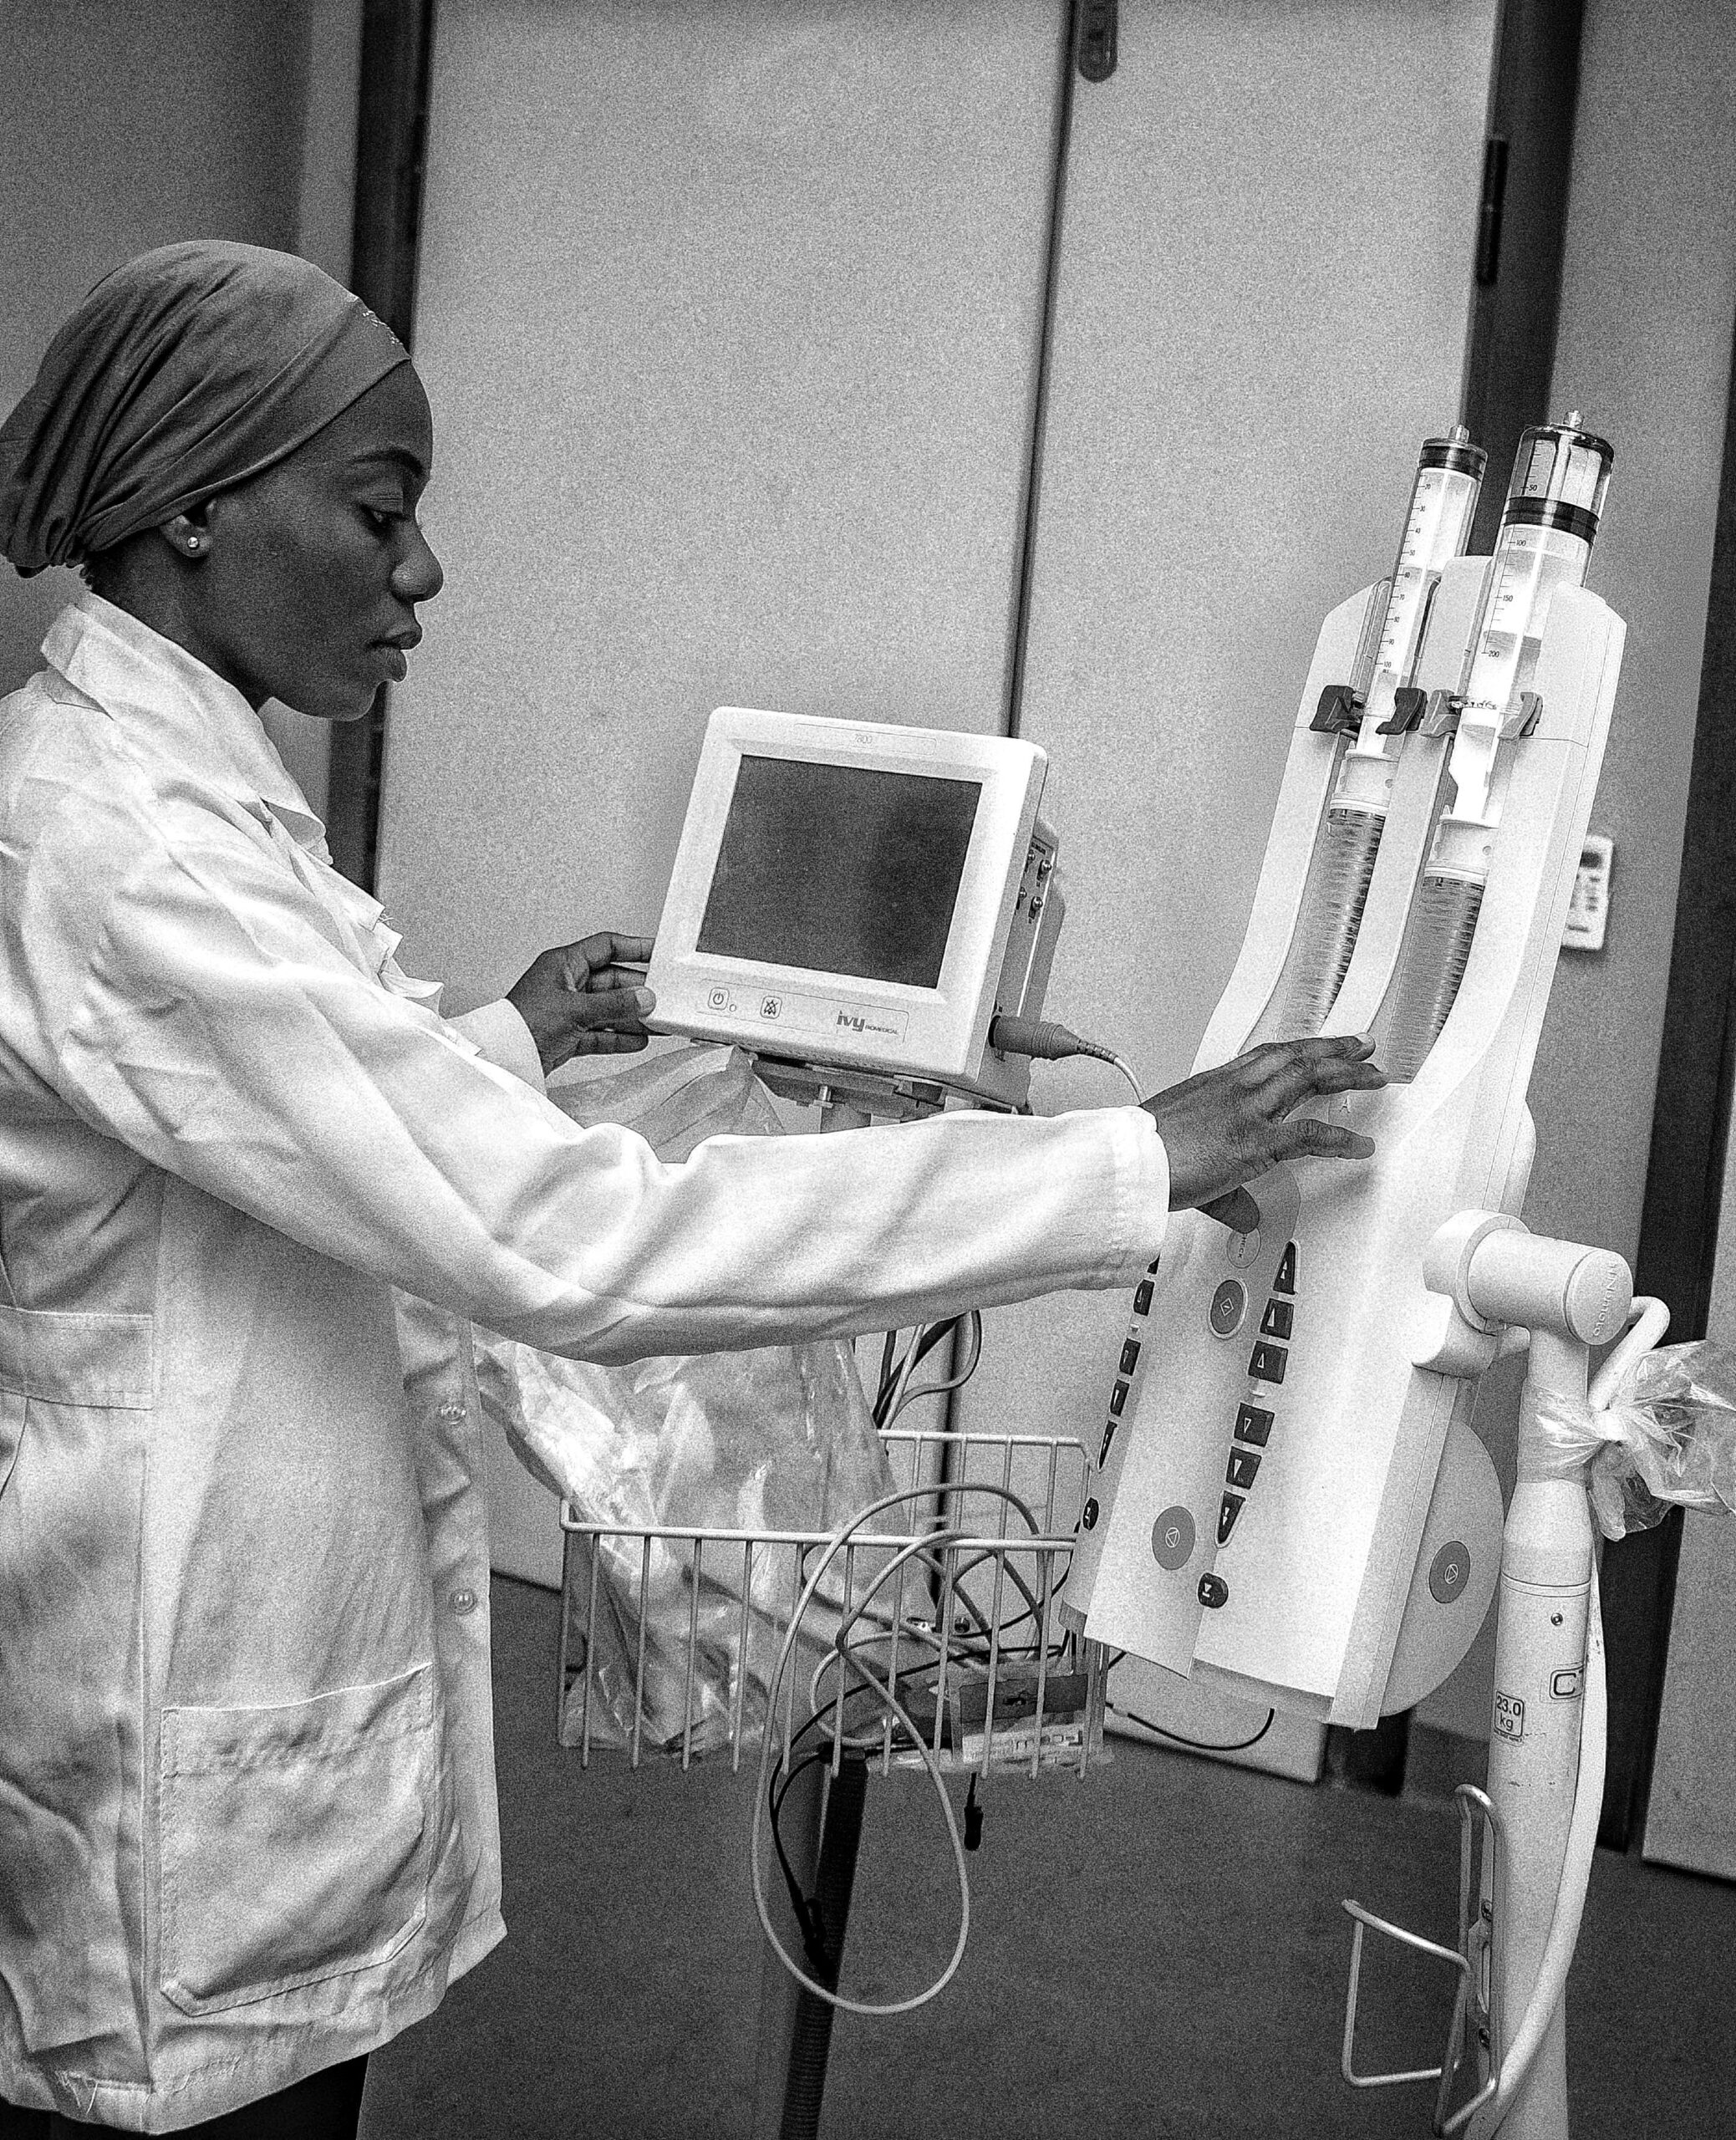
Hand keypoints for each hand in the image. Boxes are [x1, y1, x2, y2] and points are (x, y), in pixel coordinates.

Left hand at [506, 932, 656, 1074]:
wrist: (503, 1058)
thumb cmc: (522, 1024)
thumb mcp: (575, 1010)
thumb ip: (614, 1005)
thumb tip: (643, 999)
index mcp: (564, 964)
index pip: (606, 947)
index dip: (634, 948)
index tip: (658, 952)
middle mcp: (566, 984)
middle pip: (612, 981)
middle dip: (637, 992)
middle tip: (662, 998)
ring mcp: (568, 1010)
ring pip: (608, 1009)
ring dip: (632, 1017)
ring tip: (656, 1023)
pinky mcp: (568, 1034)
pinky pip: (601, 1032)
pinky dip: (619, 1037)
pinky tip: (637, 1040)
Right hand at [1143, 1034, 1384, 1232]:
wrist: (1131, 1160)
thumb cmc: (1144, 1151)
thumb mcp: (1181, 1150)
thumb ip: (1223, 1185)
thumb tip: (1246, 1214)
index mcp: (1216, 1084)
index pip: (1268, 1055)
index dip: (1299, 1047)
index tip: (1319, 1044)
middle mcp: (1236, 1089)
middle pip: (1296, 1057)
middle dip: (1335, 1049)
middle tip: (1362, 1046)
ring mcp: (1249, 1113)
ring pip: (1309, 1078)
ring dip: (1347, 1073)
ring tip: (1374, 1075)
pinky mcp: (1255, 1143)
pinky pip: (1310, 1136)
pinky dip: (1340, 1138)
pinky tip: (1360, 1144)